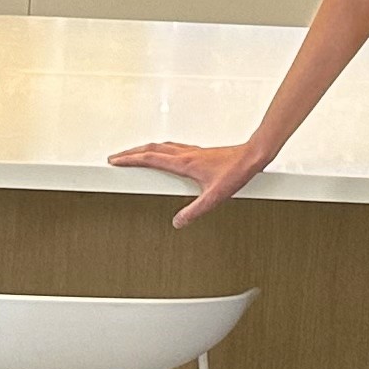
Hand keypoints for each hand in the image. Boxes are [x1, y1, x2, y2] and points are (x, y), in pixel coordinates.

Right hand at [108, 137, 269, 223]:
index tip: (116, 161)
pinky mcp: (199, 152)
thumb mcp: (214, 197)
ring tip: (134, 154)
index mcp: (184, 163)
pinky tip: (164, 155)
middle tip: (117, 157)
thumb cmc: (236, 172)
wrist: (252, 157)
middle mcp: (186, 154)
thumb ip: (194, 211)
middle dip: (131, 153)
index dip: (130, 160)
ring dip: (144, 149)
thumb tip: (178, 222)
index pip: (150, 159)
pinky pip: (172, 147)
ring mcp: (192, 151)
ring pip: (161, 146)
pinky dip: (160, 149)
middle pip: (151, 149)